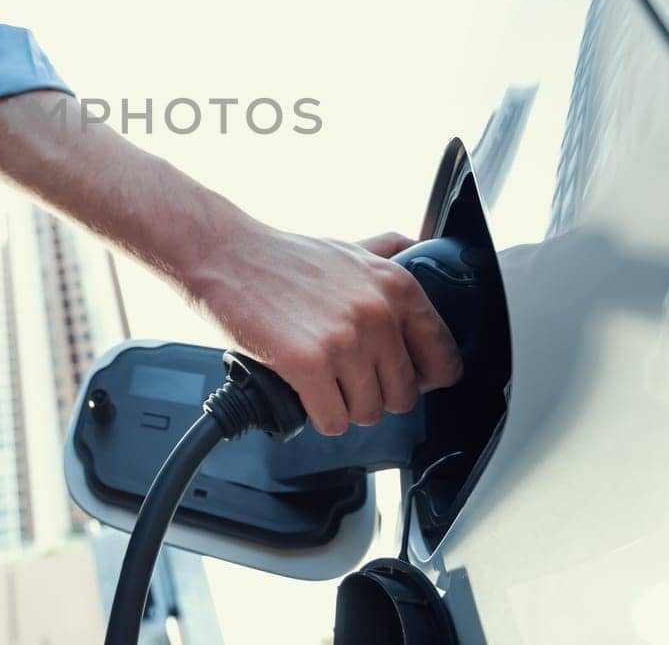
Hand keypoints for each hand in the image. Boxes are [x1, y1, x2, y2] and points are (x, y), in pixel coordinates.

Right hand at [185, 226, 464, 436]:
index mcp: (396, 286)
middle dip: (375, 396)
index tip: (404, 379)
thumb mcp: (350, 247)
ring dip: (345, 408)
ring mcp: (345, 340)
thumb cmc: (281, 257)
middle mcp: (378, 314)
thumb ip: (389, 254)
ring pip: (368, 413)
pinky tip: (306, 394)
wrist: (224, 256)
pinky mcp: (309, 364)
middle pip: (403, 396)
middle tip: (348, 380)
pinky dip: (319, 416)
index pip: (443, 359)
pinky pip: (333, 421)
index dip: (423, 378)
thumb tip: (421, 251)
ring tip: (324, 384)